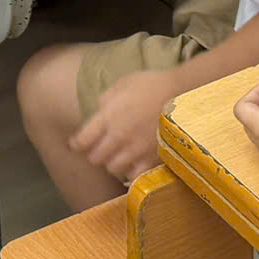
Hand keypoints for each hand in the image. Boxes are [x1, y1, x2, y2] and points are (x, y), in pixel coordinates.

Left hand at [70, 68, 175, 185]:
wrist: (181, 92)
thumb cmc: (152, 84)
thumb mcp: (123, 84)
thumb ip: (106, 99)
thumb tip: (100, 110)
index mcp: (108, 116)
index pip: (82, 140)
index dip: (76, 144)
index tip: (77, 144)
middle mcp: (118, 135)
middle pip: (95, 158)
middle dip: (95, 154)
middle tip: (100, 149)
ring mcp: (135, 149)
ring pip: (113, 169)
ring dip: (112, 163)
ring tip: (118, 156)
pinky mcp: (152, 157)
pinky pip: (135, 174)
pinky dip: (132, 171)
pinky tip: (134, 163)